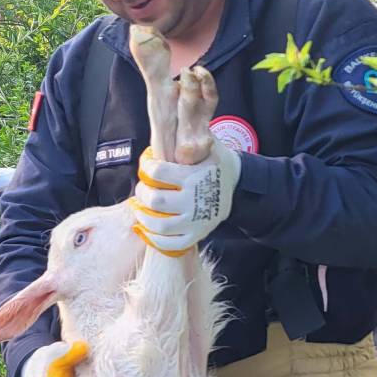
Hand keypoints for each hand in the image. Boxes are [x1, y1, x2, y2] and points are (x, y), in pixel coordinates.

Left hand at [130, 140, 240, 256]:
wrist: (237, 183)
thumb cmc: (214, 161)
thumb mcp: (207, 143)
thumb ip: (189, 137)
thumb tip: (167, 132)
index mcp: (195, 176)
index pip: (157, 173)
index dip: (146, 167)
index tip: (146, 164)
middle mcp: (195, 201)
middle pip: (155, 201)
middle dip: (142, 192)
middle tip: (142, 187)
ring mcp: (196, 222)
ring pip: (160, 225)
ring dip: (143, 216)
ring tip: (139, 207)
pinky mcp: (197, 235)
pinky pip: (170, 245)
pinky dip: (154, 239)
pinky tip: (146, 227)